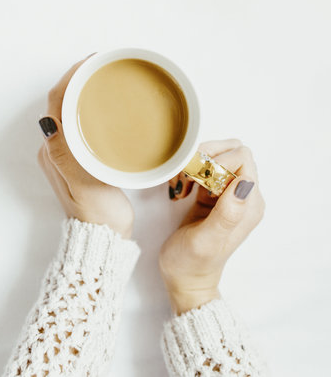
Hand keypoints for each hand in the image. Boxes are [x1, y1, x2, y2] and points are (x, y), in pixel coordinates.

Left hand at [37, 56, 134, 238]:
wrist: (105, 238)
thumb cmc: (98, 214)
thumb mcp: (84, 186)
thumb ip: (66, 156)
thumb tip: (49, 122)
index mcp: (54, 151)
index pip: (56, 104)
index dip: (70, 78)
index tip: (90, 61)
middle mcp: (57, 148)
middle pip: (62, 103)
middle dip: (77, 79)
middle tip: (102, 64)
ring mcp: (69, 153)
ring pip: (72, 112)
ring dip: (84, 91)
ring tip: (105, 77)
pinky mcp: (82, 158)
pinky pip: (82, 123)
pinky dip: (92, 107)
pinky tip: (108, 105)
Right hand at [159, 139, 264, 314]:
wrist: (184, 279)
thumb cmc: (192, 264)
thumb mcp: (206, 241)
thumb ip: (227, 214)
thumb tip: (245, 183)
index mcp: (249, 205)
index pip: (243, 159)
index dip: (218, 160)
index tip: (196, 177)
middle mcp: (244, 196)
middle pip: (231, 152)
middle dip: (205, 157)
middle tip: (186, 176)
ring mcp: (229, 194)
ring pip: (218, 156)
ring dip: (196, 163)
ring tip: (181, 184)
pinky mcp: (213, 194)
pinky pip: (206, 168)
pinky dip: (190, 170)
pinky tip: (180, 188)